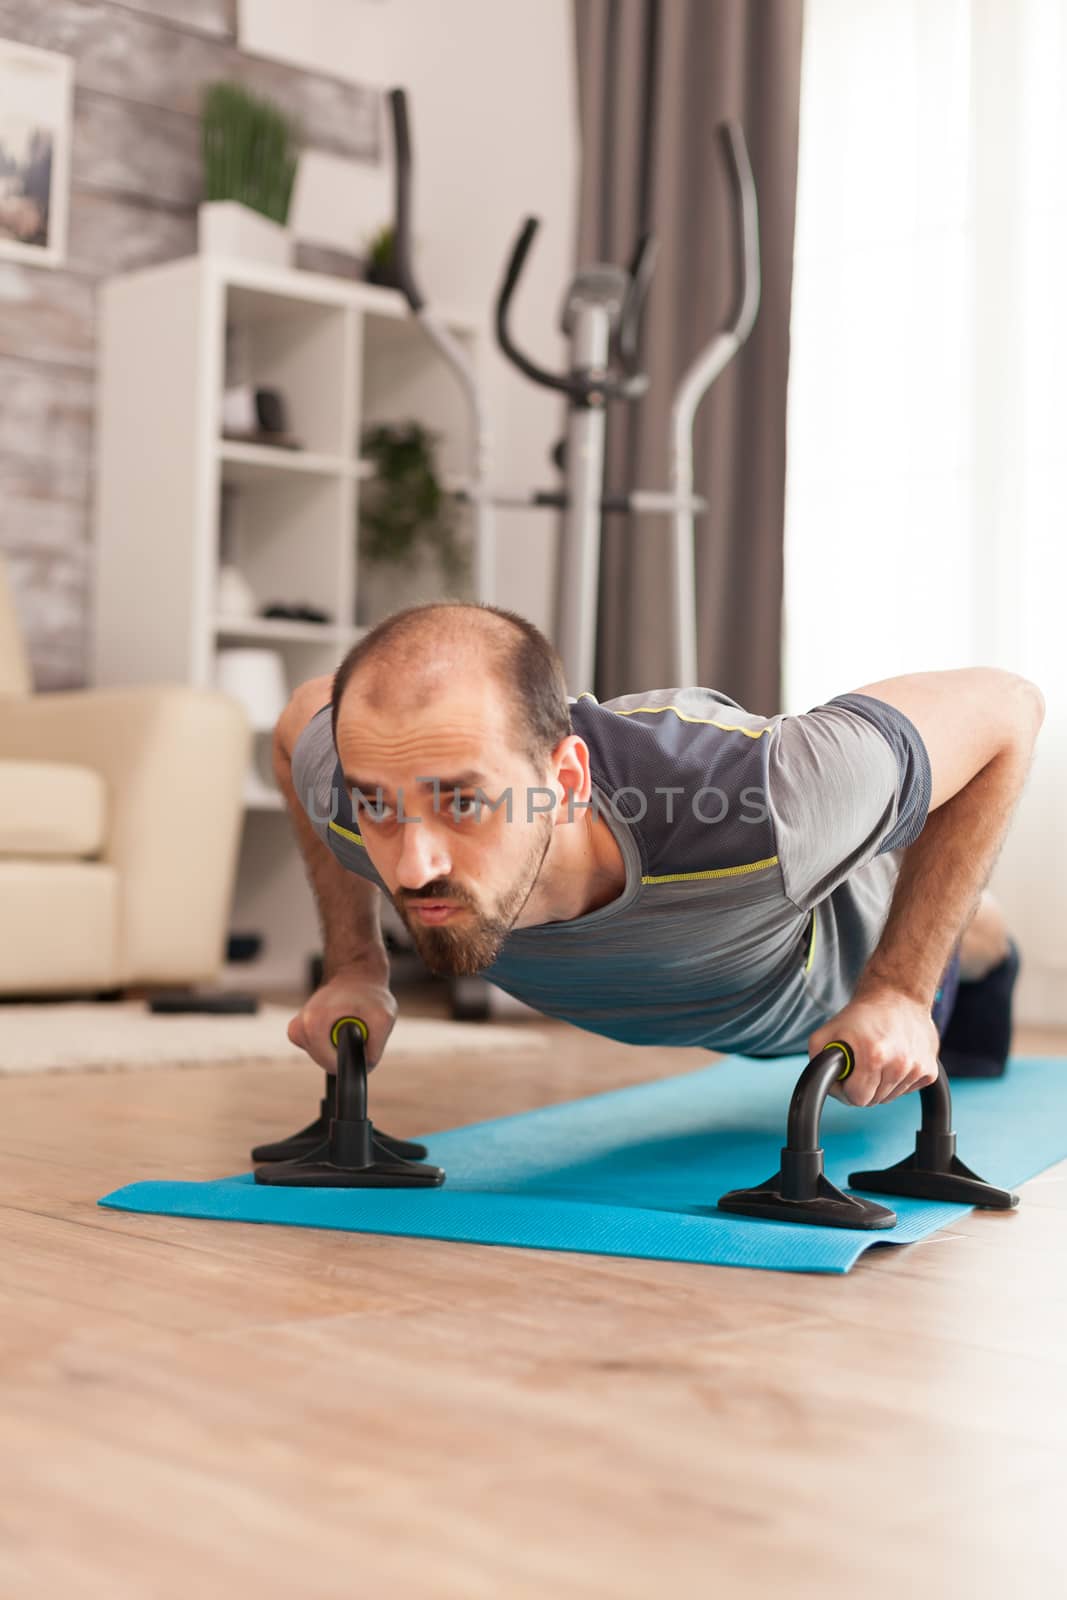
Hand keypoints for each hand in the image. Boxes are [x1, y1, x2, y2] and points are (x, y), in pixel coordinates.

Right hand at [287, 964, 397, 1073]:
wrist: (355, 975)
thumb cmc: (369, 995)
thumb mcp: (383, 1017)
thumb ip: (375, 1046)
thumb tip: (364, 1066)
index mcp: (316, 1022)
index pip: (330, 1062)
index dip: (348, 1060)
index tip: (357, 1045)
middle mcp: (301, 1025)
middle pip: (324, 1061)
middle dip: (343, 1054)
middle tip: (357, 1033)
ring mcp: (297, 1027)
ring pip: (319, 1056)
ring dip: (336, 1048)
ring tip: (348, 1026)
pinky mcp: (297, 1028)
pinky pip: (314, 1048)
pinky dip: (327, 1043)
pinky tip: (337, 1027)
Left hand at [808, 981, 939, 1106]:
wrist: (898, 995)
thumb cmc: (864, 1014)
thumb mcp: (829, 1031)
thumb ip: (818, 1059)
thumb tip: (822, 1082)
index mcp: (873, 1055)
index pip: (857, 1098)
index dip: (846, 1090)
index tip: (846, 1077)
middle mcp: (899, 1064)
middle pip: (874, 1100)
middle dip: (863, 1087)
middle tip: (860, 1067)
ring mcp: (917, 1068)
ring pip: (890, 1097)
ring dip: (881, 1084)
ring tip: (878, 1059)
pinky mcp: (929, 1070)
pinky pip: (907, 1090)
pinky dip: (898, 1080)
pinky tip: (894, 1059)